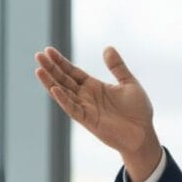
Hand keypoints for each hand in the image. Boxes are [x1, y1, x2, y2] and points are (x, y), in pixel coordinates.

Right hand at [35, 46, 161, 181]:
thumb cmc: (138, 111)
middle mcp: (86, 96)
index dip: (61, 62)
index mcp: (94, 86)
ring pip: (63, 93)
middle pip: (64, 80)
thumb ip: (117, 67)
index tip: (48, 50)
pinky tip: (55, 89)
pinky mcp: (88, 120)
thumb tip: (107, 48)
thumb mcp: (129, 83)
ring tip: (39, 70)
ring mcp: (85, 108)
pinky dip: (64, 99)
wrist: (143, 134)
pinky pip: (73, 109)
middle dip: (51, 68)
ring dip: (51, 82)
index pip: (72, 72)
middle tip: (38, 55)